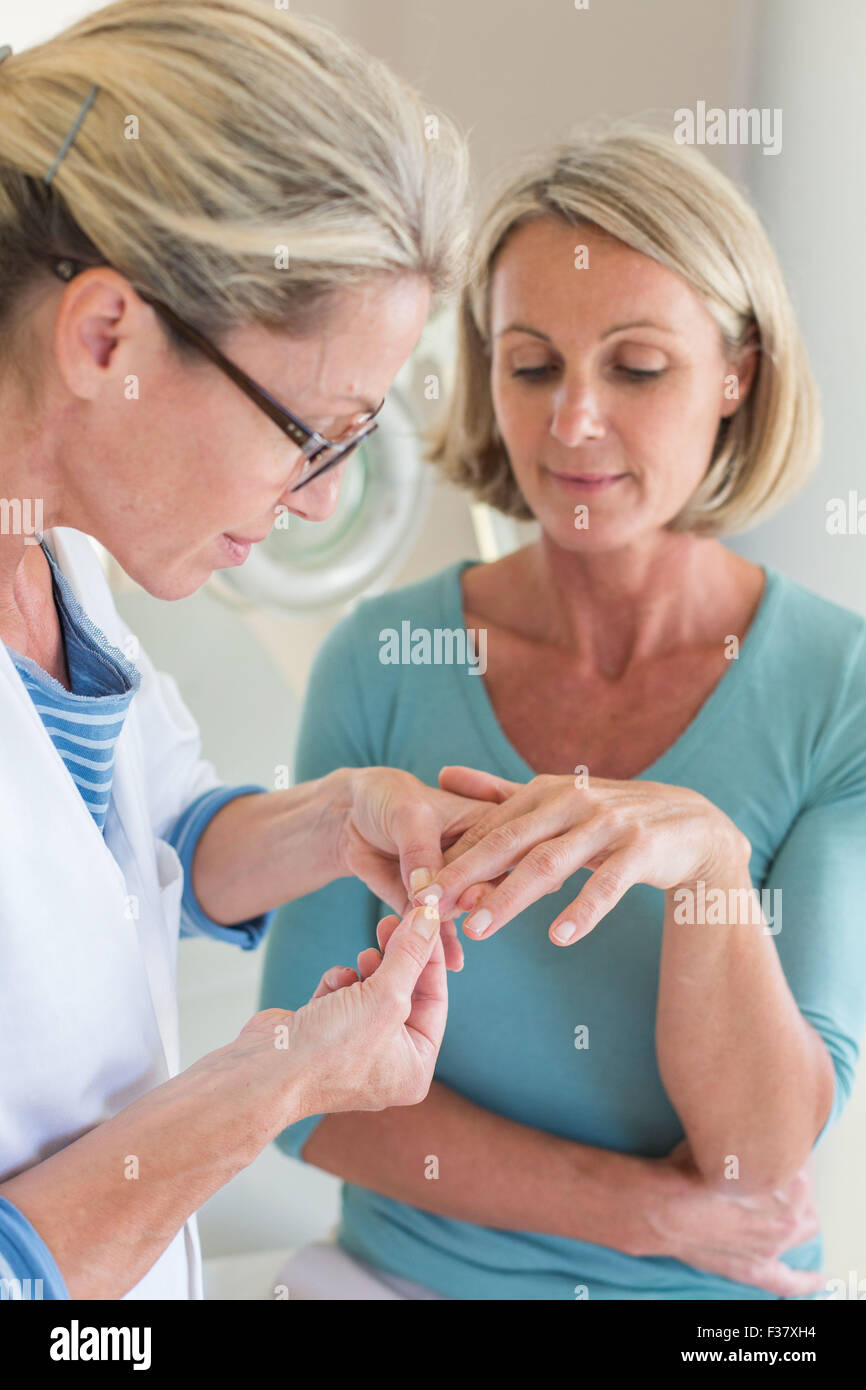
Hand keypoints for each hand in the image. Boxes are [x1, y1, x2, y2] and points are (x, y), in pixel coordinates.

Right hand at [235, 903, 446, 1115]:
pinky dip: (338, 983)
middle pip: (403, 993)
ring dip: (366, 970)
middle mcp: (387, 1062)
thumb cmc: (332, 1048)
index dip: (430, 957)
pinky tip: (333, 983)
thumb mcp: (386, 996)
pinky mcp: (323, 1034)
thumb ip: (410, 955)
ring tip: (362, 957)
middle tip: (389, 922)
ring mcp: (353, 1049)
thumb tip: (430, 917)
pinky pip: (343, 997)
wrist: (265, 1072)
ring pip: (372, 991)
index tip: (425, 919)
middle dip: (396, 957)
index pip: (435, 1000)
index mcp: (414, 1067)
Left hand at [329, 766, 493, 969]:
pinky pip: (438, 926)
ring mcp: (455, 882)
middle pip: (485, 883)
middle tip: (465, 917)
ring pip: (462, 908)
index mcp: (488, 821)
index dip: (489, 872)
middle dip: (474, 903)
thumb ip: (419, 851)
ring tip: (450, 942)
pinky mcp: (430, 903)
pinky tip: (449, 962)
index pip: (498, 850)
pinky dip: (441, 943)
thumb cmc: (389, 799)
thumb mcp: (408, 815)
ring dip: (457, 925)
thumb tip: (427, 893)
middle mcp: (479, 855)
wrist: (352, 816)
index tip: (473, 892)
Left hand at [411, 766, 750, 945]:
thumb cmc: (610, 817)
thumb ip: (497, 793)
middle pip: (508, 842)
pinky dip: (582, 911)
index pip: (488, 828)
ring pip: (549, 864)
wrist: (690, 825)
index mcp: (545, 791)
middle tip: (430, 908)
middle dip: (465, 875)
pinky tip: (559, 937)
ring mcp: (608, 824)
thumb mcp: (554, 799)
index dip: (452, 859)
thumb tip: (442, 773)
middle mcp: (572, 801)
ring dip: (510, 898)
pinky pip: (606, 885)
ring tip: (477, 930)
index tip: (417, 890)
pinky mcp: (640, 850)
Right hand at [646, 1139, 824, 1297]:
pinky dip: (806, 1281)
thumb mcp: (725, 1140)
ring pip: (802, 1230)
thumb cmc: (687, 1170)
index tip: (777, 1141)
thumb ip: (750, 1138)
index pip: (803, 1166)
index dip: (789, 1151)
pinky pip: (786, 1282)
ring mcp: (771, 1248)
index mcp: (789, 1187)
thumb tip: (758, 1130)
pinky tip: (818, 1279)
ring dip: (799, 1215)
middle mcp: (786, 1220)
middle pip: (807, 1198)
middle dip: (799, 1182)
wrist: (659, 1206)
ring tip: (787, 1201)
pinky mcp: (753, 1268)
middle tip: (778, 1167)